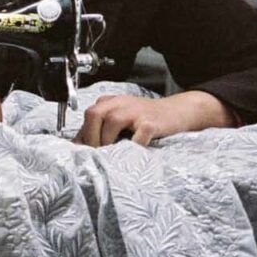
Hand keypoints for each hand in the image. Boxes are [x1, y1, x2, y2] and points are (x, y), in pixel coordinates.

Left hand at [77, 89, 234, 146]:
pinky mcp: (151, 122)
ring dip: (106, 142)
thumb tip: (77, 146)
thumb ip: (99, 129)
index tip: (83, 153)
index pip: (88, 117)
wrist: (178, 112)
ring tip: (109, 155)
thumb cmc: (145, 119)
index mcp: (110, 102)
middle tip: (95, 154)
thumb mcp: (119, 119)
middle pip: (94, 114)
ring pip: (111, 121)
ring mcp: (136, 111)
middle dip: (90, 137)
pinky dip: (131, 147)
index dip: (82, 136)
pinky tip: (130, 154)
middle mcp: (120, 103)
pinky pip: (137, 136)